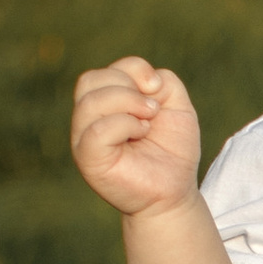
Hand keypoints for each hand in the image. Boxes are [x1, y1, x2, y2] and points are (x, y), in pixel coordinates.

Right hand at [73, 56, 200, 218]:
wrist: (174, 194)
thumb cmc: (173, 151)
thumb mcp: (177, 107)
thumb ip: (164, 82)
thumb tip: (144, 80)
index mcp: (105, 104)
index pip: (106, 71)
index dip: (134, 69)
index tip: (157, 89)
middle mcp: (89, 119)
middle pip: (90, 80)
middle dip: (128, 85)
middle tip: (153, 109)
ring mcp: (84, 139)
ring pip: (90, 102)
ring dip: (129, 103)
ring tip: (149, 122)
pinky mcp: (88, 158)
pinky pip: (96, 130)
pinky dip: (124, 124)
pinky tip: (142, 132)